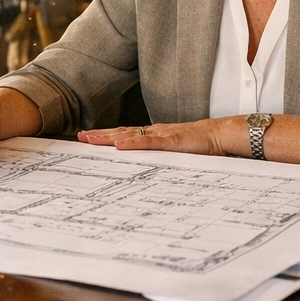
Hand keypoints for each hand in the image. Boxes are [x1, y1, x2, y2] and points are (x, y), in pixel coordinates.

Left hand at [77, 117, 241, 155]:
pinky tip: (119, 145)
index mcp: (154, 135)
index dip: (106, 136)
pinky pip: (148, 142)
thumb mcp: (176, 153)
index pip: (125, 134)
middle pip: (121, 132)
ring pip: (129, 135)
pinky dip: (132, 143)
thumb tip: (148, 169)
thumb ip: (162, 157)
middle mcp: (153, 132)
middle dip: (100, 135)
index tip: (88, 137)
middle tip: (80, 136)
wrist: (219, 135)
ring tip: (91, 138)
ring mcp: (160, 135)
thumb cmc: (200, 145)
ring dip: (108, 137)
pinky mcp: (170, 141)